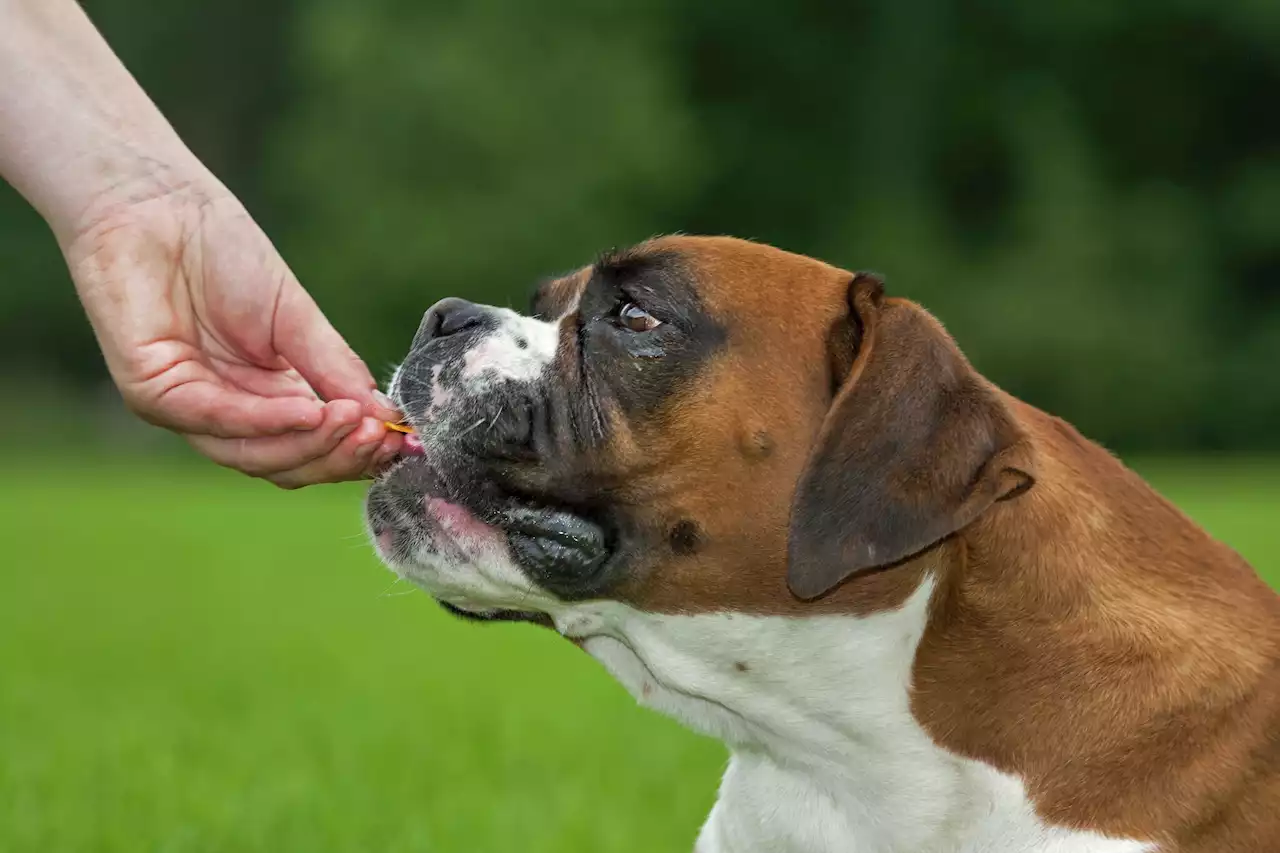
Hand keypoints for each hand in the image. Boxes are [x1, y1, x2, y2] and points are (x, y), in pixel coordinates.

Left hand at [64, 171, 402, 487]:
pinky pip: (218, 421)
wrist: (157, 205)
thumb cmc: (223, 253)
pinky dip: (270, 422)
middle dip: (340, 457)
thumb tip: (387, 417)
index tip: (403, 440)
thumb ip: (335, 369)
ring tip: (355, 421)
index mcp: (263, 399)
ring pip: (256, 456)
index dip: (357, 452)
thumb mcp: (298, 319)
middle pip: (288, 465)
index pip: (312, 448)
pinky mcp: (152, 393)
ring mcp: (186, 409)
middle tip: (382, 435)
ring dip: (312, 445)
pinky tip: (310, 410)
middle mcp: (225, 414)